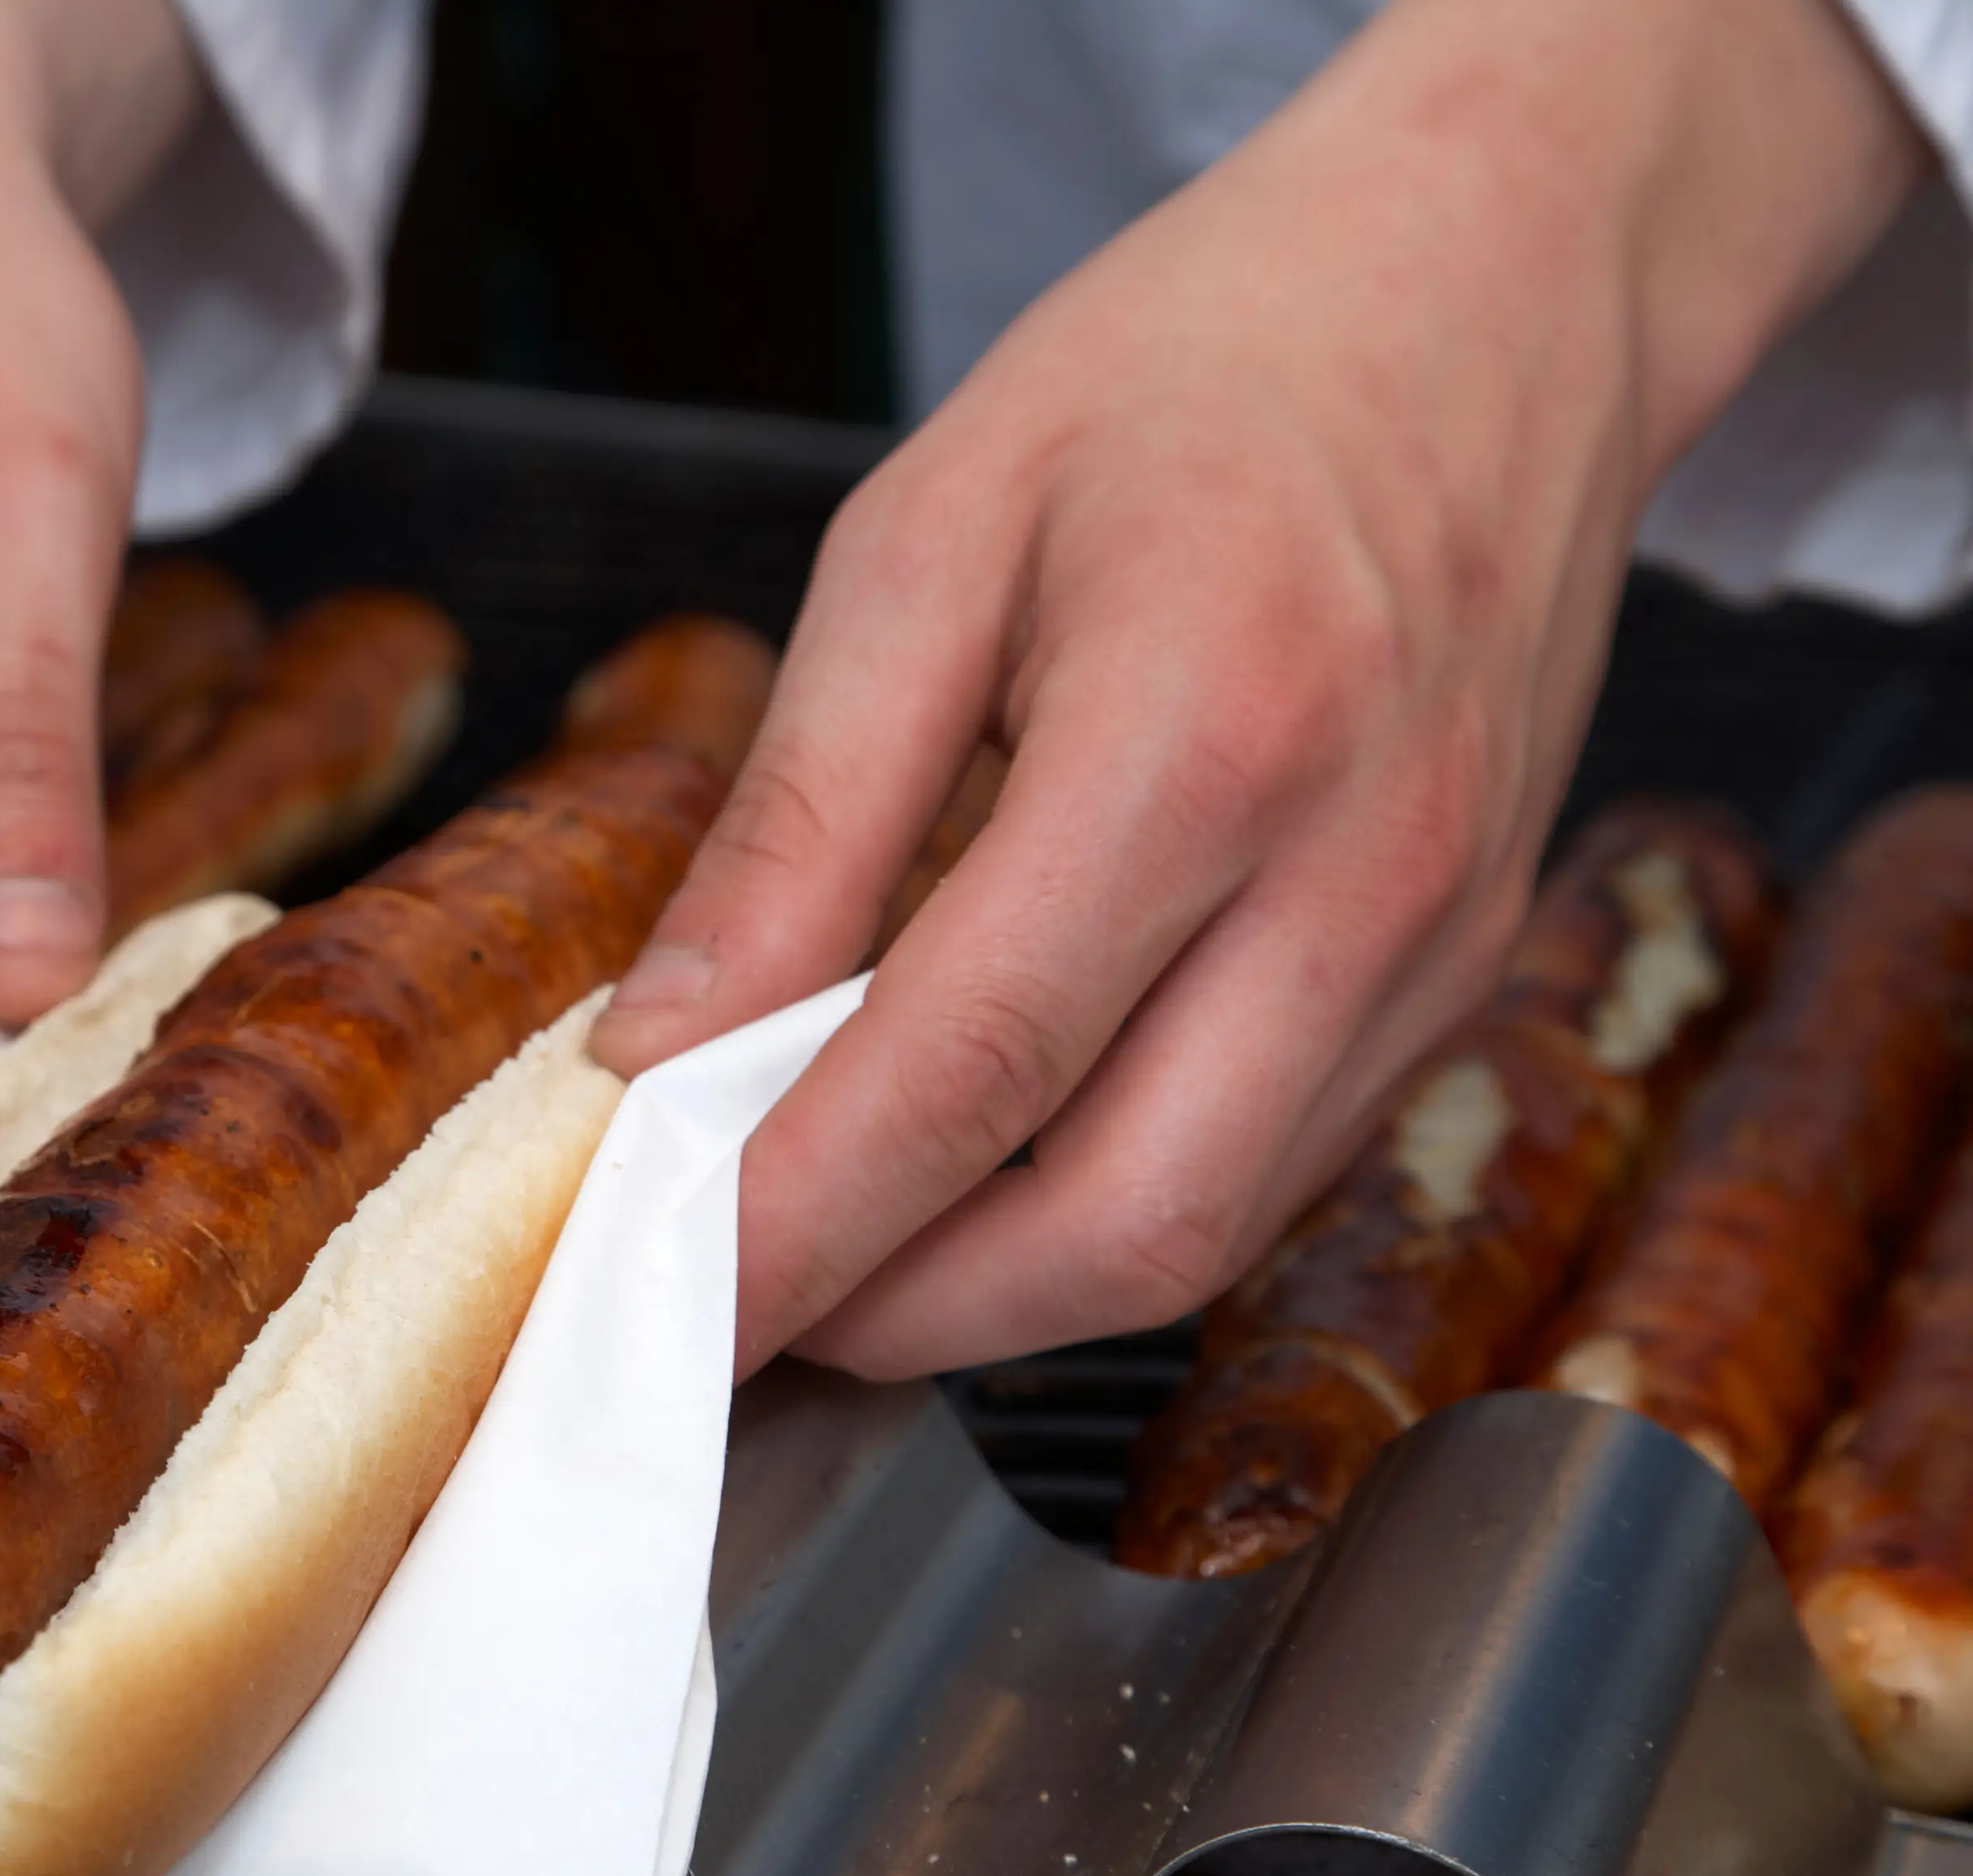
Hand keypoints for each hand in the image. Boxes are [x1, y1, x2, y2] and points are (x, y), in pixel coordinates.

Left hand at [591, 0, 1925, 1379]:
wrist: (1498, 280)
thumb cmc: (1204, 366)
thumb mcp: (928, 536)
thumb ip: (799, 813)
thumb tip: (663, 1043)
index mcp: (1204, 735)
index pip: (965, 1075)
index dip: (795, 1229)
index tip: (656, 1305)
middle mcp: (1357, 874)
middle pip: (1114, 1230)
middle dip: (899, 1317)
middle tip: (738, 1296)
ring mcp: (1440, 940)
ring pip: (1203, 1236)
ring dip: (998, 1289)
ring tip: (839, 1236)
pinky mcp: (1468, 965)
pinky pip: (1271, 1164)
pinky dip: (1107, 1204)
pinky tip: (992, 1154)